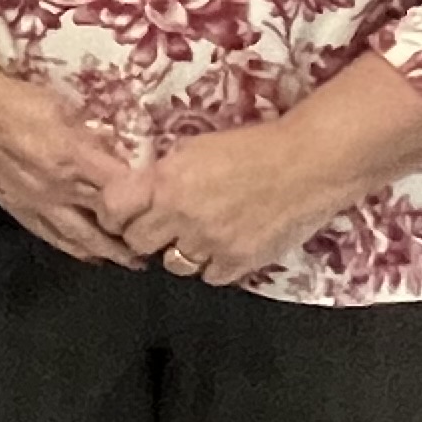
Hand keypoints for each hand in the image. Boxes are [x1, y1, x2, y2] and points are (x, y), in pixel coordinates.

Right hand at [0, 67, 142, 265]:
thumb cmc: (11, 98)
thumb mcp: (60, 104)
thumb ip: (91, 131)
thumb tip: (119, 147)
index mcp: (72, 156)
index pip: (122, 188)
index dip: (147, 200)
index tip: (167, 204)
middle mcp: (58, 188)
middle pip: (106, 224)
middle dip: (133, 239)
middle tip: (157, 245)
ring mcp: (37, 204)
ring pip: (81, 240)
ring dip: (108, 253)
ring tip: (129, 260)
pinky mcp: (19, 210)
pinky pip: (52, 238)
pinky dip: (74, 250)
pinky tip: (87, 254)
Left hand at [100, 55, 421, 287]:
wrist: (309, 163)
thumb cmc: (256, 146)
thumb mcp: (195, 147)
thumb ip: (163, 173)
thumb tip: (140, 189)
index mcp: (167, 181)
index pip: (112, 209)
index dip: (111, 212)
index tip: (118, 213)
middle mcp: (183, 215)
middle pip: (137, 242)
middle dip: (142, 234)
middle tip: (157, 225)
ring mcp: (212, 243)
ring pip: (173, 264)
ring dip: (179, 250)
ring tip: (196, 232)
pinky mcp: (240, 262)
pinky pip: (210, 276)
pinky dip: (212, 264)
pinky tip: (223, 243)